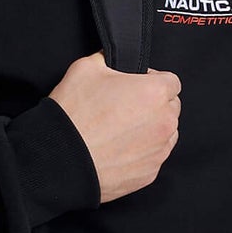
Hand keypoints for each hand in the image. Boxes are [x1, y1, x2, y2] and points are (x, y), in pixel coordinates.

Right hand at [49, 51, 181, 205]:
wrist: (60, 159)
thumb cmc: (73, 114)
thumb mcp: (86, 67)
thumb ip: (109, 59)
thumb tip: (113, 60)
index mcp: (154, 93)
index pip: (172, 81)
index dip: (153, 80)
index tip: (136, 86)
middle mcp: (164, 123)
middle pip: (171, 108)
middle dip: (154, 105)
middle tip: (125, 108)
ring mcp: (158, 151)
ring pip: (166, 134)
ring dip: (151, 129)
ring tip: (121, 130)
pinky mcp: (149, 174)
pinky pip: (153, 157)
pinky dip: (142, 153)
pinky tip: (118, 149)